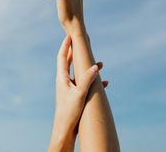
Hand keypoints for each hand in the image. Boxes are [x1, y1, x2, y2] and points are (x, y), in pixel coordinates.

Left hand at [49, 35, 106, 151]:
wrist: (64, 130)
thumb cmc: (69, 112)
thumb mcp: (79, 94)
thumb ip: (87, 80)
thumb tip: (95, 66)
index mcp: (61, 78)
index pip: (62, 57)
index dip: (65, 46)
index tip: (69, 35)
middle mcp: (64, 81)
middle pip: (70, 63)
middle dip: (76, 53)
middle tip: (83, 44)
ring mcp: (69, 88)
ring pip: (79, 74)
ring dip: (88, 68)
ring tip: (101, 64)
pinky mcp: (75, 96)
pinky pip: (84, 85)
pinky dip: (93, 82)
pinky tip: (104, 83)